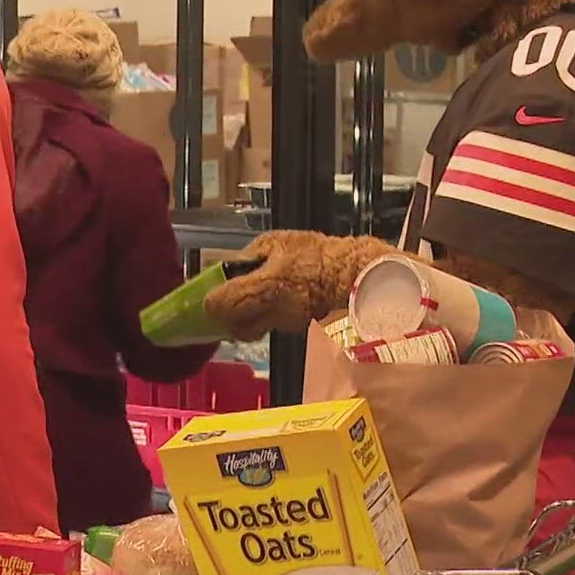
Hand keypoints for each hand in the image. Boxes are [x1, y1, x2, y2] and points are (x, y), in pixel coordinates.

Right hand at [204, 231, 401, 340]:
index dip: (226, 300)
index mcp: (265, 246)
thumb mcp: (265, 289)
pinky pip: (302, 308)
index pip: (231, 275)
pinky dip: (300, 320)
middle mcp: (284, 254)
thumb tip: (206, 309)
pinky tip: (309, 325)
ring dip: (276, 319)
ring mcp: (307, 269)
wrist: (368, 280)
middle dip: (253, 314)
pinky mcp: (327, 286)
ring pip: (276, 303)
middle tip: (260, 329)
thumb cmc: (312, 280)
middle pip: (253, 291)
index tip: (231, 323)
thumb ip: (232, 299)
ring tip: (288, 326)